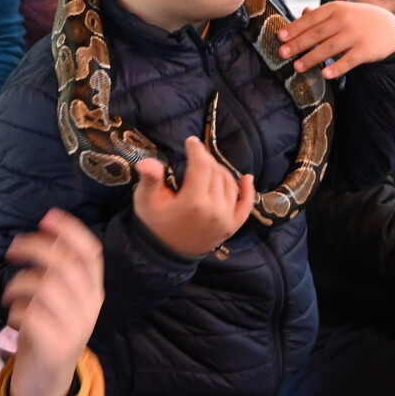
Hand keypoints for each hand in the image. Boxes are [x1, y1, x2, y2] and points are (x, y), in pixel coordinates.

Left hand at [2, 209, 104, 395]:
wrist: (47, 380)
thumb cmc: (48, 330)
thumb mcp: (60, 298)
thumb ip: (57, 270)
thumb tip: (44, 231)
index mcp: (94, 291)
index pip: (91, 253)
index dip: (70, 231)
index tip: (47, 217)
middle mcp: (90, 307)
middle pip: (66, 264)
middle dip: (35, 248)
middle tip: (12, 249)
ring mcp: (76, 328)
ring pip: (47, 287)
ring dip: (19, 283)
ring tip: (9, 291)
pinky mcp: (57, 347)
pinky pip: (32, 316)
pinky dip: (16, 311)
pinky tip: (13, 317)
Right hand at [133, 136, 255, 256]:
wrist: (166, 254)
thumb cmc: (155, 224)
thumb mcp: (146, 201)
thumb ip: (150, 180)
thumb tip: (147, 162)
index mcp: (193, 202)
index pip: (201, 166)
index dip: (197, 150)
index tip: (191, 141)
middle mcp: (215, 210)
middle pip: (216, 172)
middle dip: (206, 159)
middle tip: (195, 155)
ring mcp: (226, 219)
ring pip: (229, 183)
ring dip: (220, 171)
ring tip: (207, 167)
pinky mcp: (232, 227)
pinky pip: (245, 205)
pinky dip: (247, 191)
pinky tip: (247, 178)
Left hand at [276, 1, 394, 78]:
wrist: (390, 29)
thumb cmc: (359, 20)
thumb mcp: (343, 12)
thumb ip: (323, 15)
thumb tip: (302, 13)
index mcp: (336, 9)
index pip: (311, 19)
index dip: (295, 28)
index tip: (280, 37)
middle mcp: (345, 20)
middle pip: (317, 34)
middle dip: (298, 44)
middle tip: (282, 53)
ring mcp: (356, 35)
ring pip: (330, 48)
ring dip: (312, 58)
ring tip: (297, 67)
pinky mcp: (365, 50)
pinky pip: (349, 61)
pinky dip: (337, 68)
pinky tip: (325, 74)